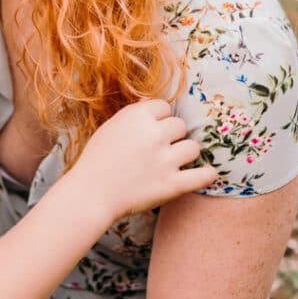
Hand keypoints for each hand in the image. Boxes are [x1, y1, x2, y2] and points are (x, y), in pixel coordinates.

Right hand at [70, 99, 216, 220]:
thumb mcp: (111, 126)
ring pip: (193, 148)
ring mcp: (165, 160)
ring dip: (185, 154)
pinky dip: (207, 175)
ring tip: (176, 161)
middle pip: (180, 126)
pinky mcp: (172, 185)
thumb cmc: (97, 158)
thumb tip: (154, 105)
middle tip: (160, 148)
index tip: (152, 129)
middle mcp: (154, 134)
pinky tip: (206, 174)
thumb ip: (134, 114)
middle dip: (172, 135)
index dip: (159, 118)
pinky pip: (203, 176)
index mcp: (138, 116)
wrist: (91, 193)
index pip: (164, 106)